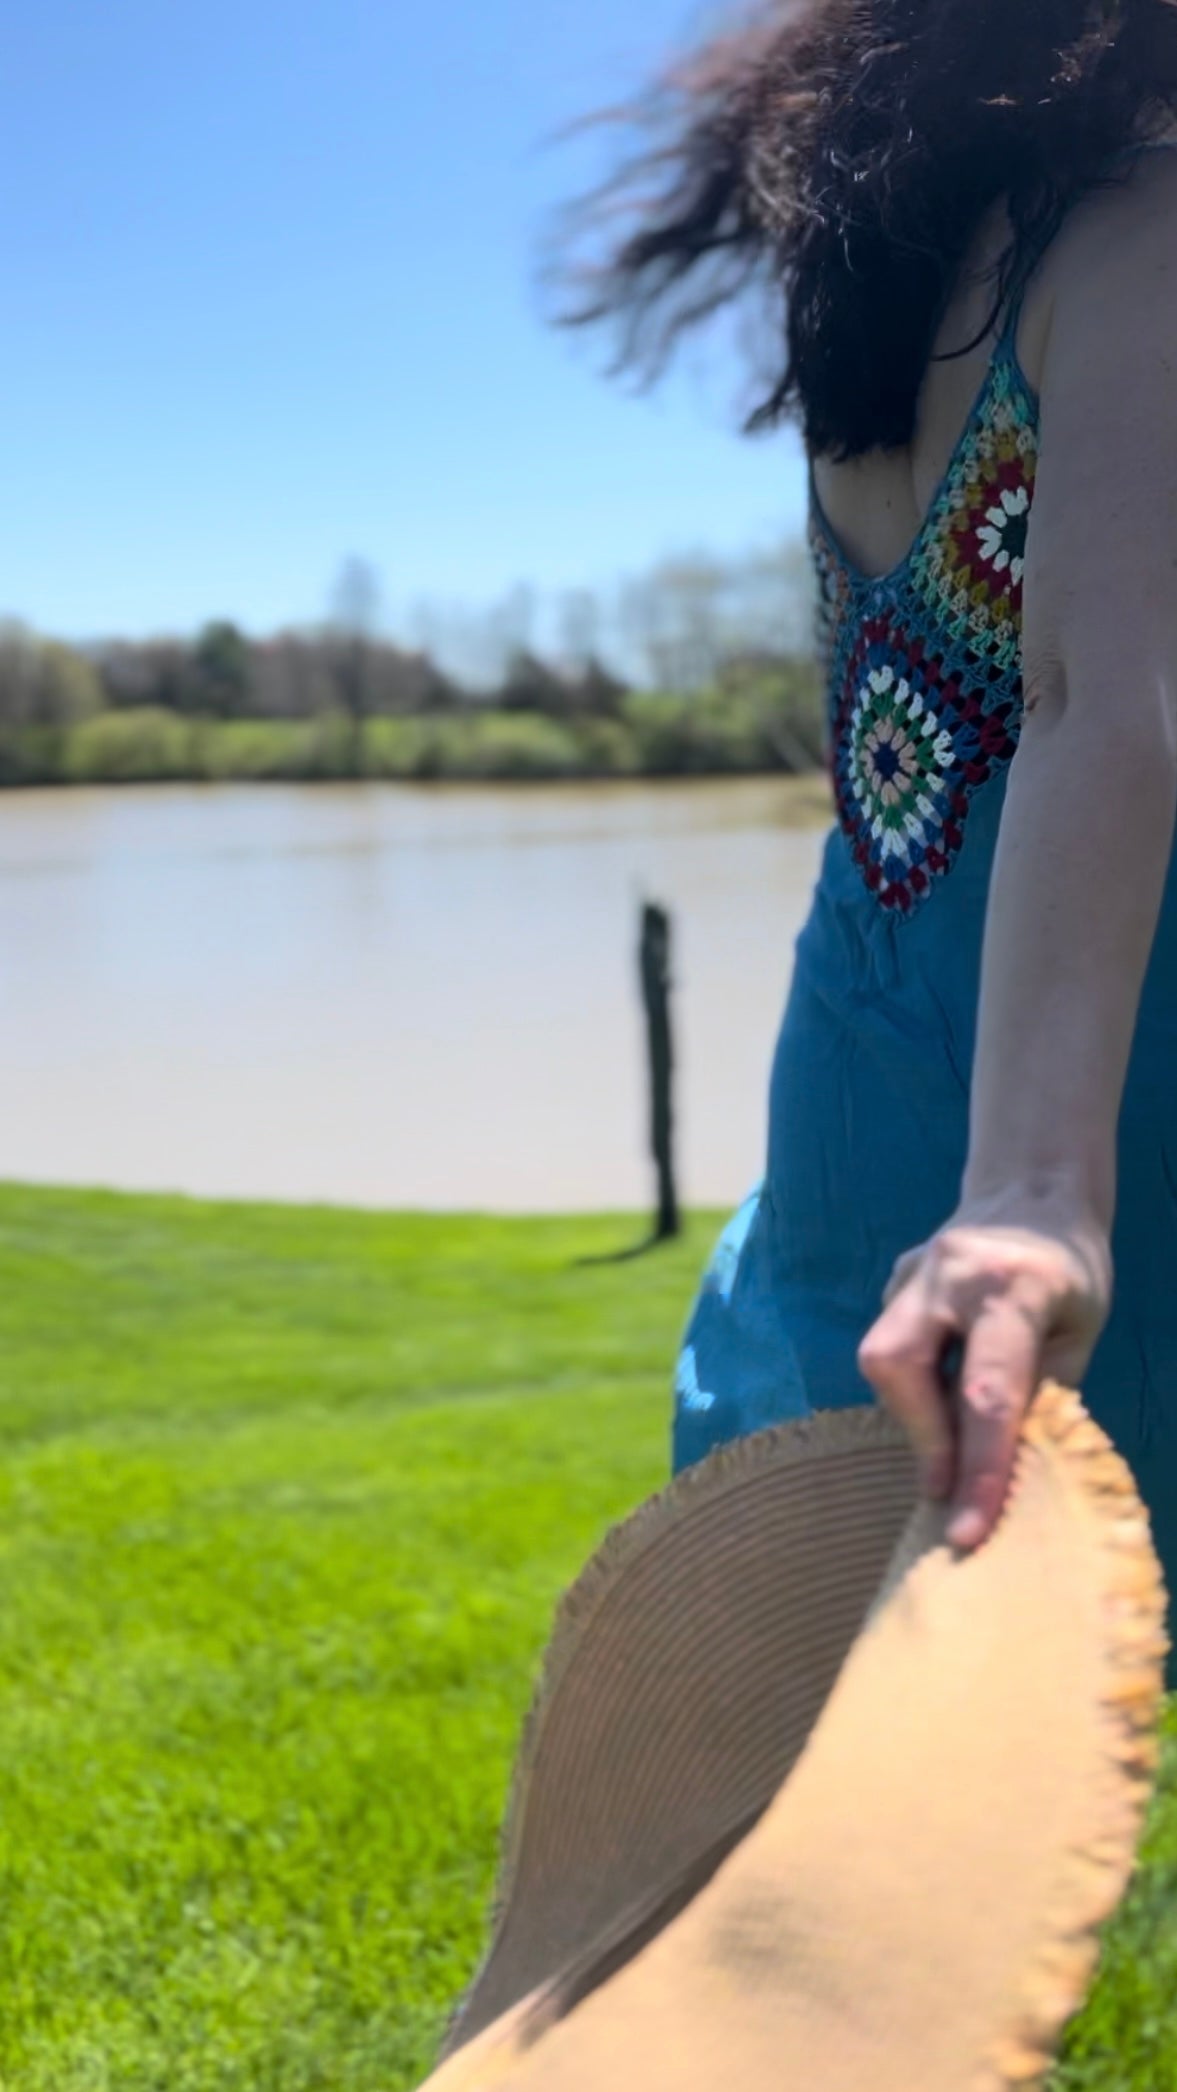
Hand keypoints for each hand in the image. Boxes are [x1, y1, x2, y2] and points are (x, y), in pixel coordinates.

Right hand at [858, 1203, 1110, 1550]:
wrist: (1032, 1190)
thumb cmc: (1070, 1270)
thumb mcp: (1080, 1332)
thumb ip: (1043, 1395)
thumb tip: (1006, 1472)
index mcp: (1013, 1289)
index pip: (988, 1392)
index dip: (978, 1468)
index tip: (966, 1532)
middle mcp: (948, 1274)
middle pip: (899, 1366)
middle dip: (921, 1435)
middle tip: (948, 1485)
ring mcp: (910, 1273)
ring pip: (883, 1360)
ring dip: (915, 1413)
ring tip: (951, 1436)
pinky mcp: (892, 1281)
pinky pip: (891, 1348)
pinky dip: (913, 1387)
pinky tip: (940, 1395)